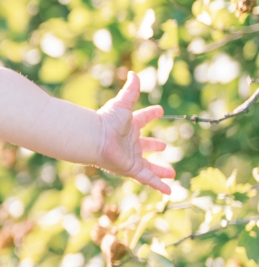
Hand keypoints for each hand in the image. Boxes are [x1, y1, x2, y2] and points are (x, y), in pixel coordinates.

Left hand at [96, 72, 174, 194]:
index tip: (159, 110)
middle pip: (145, 145)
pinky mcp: (132, 169)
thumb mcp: (123, 104)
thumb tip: (134, 73)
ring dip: (160, 170)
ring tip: (172, 173)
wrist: (95, 138)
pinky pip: (148, 179)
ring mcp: (131, 157)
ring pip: (149, 165)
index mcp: (129, 126)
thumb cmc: (107, 121)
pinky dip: (158, 186)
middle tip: (163, 145)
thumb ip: (130, 90)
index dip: (150, 114)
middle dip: (154, 145)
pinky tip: (169, 192)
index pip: (142, 118)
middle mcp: (130, 142)